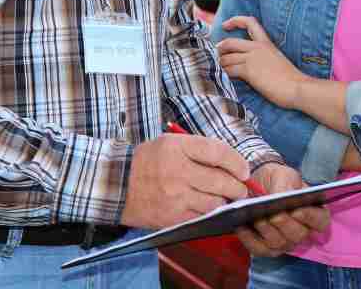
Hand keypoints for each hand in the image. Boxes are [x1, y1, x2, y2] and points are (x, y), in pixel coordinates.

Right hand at [120, 133, 249, 228]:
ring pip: (215, 202)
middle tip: (241, 188)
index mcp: (178, 147)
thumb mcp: (170, 142)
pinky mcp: (172, 217)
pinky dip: (210, 214)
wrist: (117, 185)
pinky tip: (209, 209)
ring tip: (224, 198)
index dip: (237, 162)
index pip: (218, 152)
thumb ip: (200, 150)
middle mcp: (178, 171)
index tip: (244, 169)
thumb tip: (232, 163)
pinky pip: (202, 217)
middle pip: (222, 181)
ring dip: (225, 202)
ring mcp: (175, 196)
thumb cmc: (148, 160)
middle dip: (238, 186)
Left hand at [217, 16, 305, 108]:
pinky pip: (229, 69)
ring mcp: (252, 58)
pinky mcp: (248, 70)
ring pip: (226, 57)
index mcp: (266, 43)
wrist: (296, 87)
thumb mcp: (276, 61)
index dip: (235, 20)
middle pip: (230, 42)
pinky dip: (223, 74)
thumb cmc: (290, 79)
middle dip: (219, 48)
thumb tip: (251, 65)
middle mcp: (258, 47)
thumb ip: (263, 58)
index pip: (250, 22)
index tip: (226, 25)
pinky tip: (223, 78)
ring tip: (217, 70)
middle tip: (216, 55)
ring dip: (219, 64)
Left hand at [235, 163, 329, 257]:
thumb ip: (284, 185)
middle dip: (284, 224)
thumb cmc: (277, 179)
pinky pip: (258, 249)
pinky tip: (241, 226)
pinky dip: (249, 239)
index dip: (310, 218)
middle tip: (272, 214)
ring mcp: (284, 242)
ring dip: (266, 230)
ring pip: (277, 243)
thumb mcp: (283, 175)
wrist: (259, 184)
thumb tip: (279, 197)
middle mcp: (301, 231)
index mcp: (313, 212)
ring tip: (256, 218)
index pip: (320, 220)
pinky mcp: (266, 248)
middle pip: (297, 234)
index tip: (296, 210)